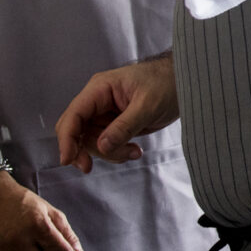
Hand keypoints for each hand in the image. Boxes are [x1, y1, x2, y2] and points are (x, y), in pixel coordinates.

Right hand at [56, 54, 178, 172]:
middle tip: (90, 168)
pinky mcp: (114, 124)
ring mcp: (105, 113)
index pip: (74, 114)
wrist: (184, 83)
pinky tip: (134, 150)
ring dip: (109, 152)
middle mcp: (97, 100)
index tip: (67, 160)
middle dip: (84, 150)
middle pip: (76, 131)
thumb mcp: (147, 106)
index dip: (67, 138)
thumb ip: (124, 126)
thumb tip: (101, 146)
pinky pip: (105, 144)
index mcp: (100, 88)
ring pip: (91, 141)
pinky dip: (116, 152)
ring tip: (134, 152)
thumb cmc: (167, 83)